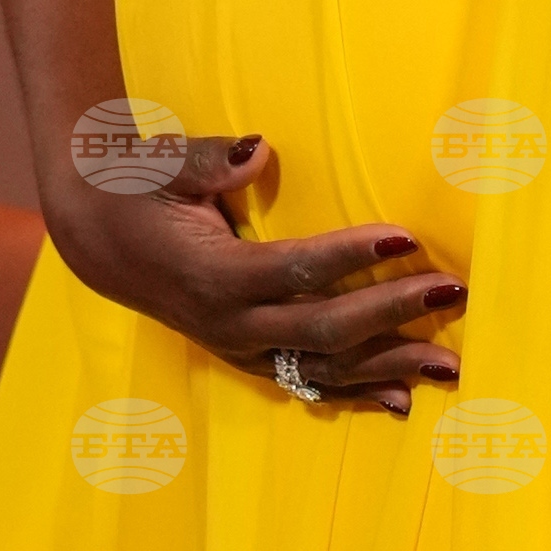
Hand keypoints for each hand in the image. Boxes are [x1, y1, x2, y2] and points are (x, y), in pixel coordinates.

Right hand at [45, 127, 465, 414]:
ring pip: (324, 370)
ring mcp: (241, 350)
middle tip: (450, 291)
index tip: (406, 237)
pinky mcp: (249, 359)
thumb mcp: (164, 164)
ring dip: (390, 367)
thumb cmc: (138, 191)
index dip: (351, 256)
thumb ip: (211, 161)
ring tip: (450, 363)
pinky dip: (358, 395)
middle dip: (391, 313)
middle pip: (323, 330)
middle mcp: (230, 324)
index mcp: (212, 275)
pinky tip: (404, 400)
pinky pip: (310, 386)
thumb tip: (258, 150)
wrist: (100, 243)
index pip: (294, 270)